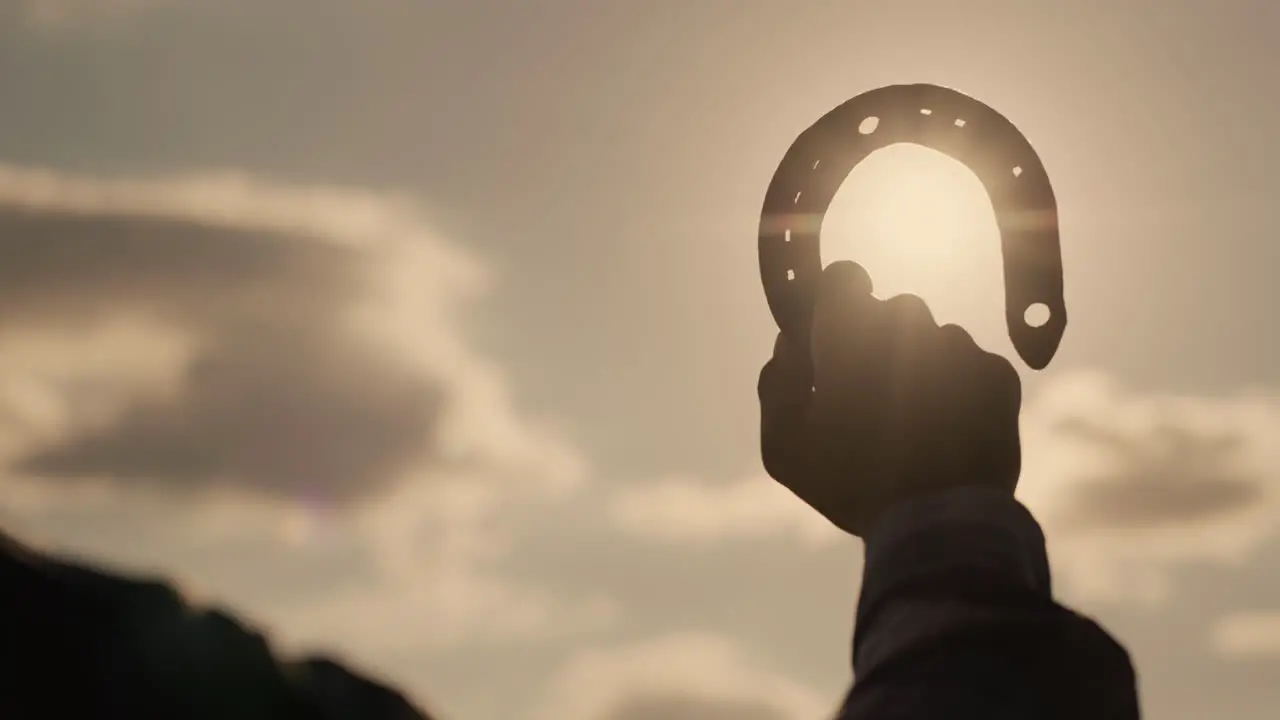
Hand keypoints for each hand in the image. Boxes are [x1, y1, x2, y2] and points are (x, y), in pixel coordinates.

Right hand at [758, 261, 1022, 537]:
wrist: (941, 521)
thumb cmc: (851, 483)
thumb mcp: (783, 447)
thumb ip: (776, 382)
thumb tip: (790, 345)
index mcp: (850, 330)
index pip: (843, 277)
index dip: (835, 303)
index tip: (834, 336)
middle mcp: (909, 322)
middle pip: (891, 312)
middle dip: (878, 341)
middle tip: (871, 397)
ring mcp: (960, 346)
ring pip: (934, 339)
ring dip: (920, 367)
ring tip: (914, 425)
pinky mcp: (998, 373)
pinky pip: (971, 367)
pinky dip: (959, 391)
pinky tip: (948, 435)